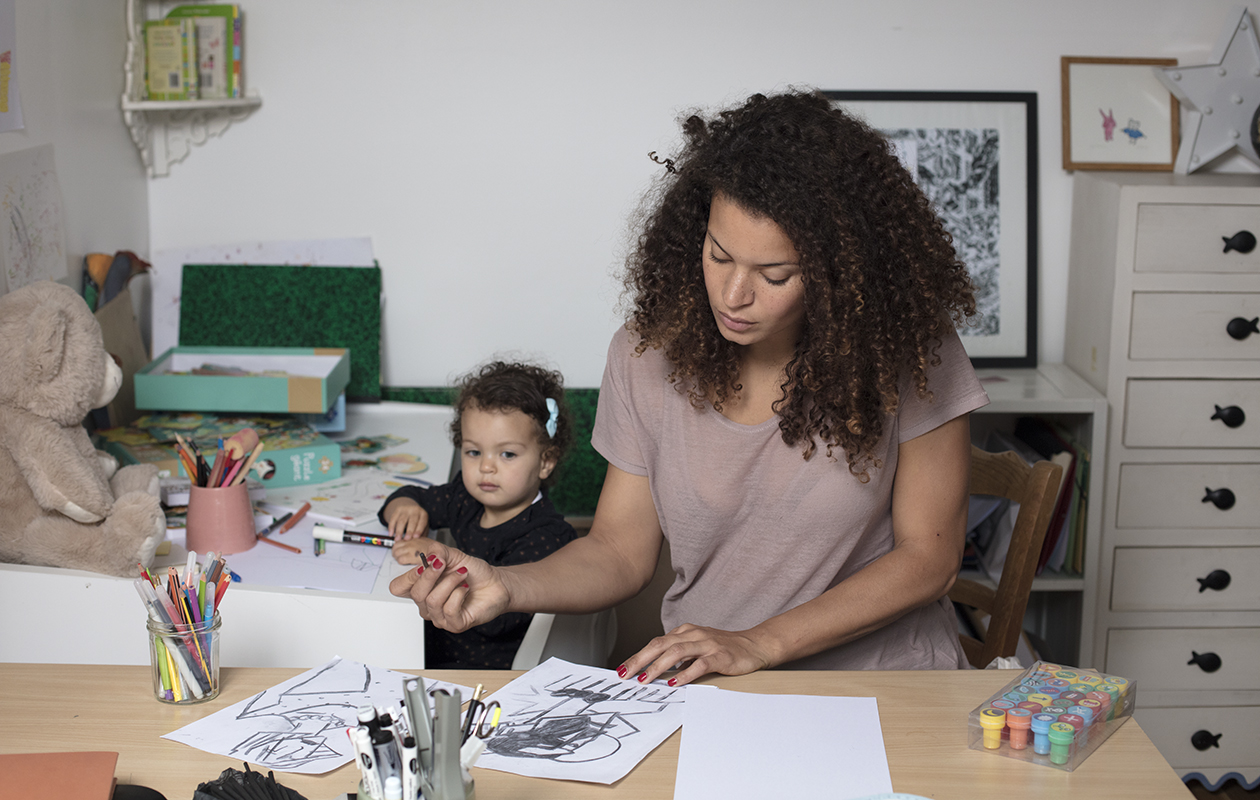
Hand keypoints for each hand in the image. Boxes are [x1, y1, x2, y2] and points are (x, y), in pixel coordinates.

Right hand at [383, 497, 428, 538]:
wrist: (411, 507)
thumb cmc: (418, 521)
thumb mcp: (423, 525)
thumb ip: (422, 533)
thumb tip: (418, 542)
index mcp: (423, 514)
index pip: (422, 522)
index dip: (419, 530)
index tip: (415, 537)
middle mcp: (415, 510)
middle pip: (412, 521)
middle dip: (409, 531)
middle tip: (406, 539)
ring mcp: (406, 509)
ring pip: (402, 520)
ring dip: (399, 531)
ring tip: (397, 539)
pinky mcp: (398, 509)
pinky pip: (393, 518)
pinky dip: (391, 527)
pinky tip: (390, 534)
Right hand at [388, 541, 510, 632]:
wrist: (497, 583)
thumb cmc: (475, 573)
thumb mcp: (454, 556)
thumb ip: (439, 552)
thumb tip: (430, 556)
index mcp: (423, 589)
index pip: (398, 588)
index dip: (408, 576)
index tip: (424, 564)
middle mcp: (428, 605)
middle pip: (416, 594)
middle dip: (431, 575)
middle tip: (445, 564)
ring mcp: (441, 617)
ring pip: (433, 601)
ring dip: (450, 582)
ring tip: (462, 574)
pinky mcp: (455, 624)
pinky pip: (449, 609)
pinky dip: (459, 593)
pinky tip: (466, 588)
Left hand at [616, 623, 774, 686]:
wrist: (755, 645)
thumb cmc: (723, 648)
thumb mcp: (697, 647)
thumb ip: (679, 656)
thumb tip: (655, 670)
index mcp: (685, 632)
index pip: (656, 643)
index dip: (638, 656)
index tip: (623, 669)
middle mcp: (694, 635)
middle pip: (661, 645)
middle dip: (640, 660)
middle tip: (625, 674)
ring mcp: (707, 644)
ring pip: (676, 652)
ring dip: (658, 666)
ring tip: (645, 679)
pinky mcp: (720, 656)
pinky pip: (699, 664)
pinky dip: (685, 673)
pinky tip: (674, 683)